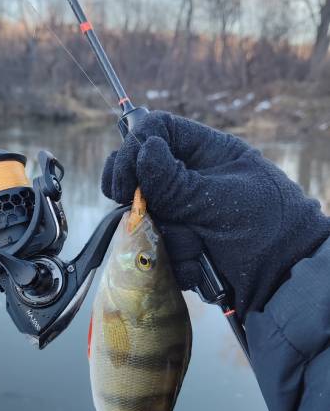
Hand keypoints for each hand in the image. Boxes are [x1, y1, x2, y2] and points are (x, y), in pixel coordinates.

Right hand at [102, 111, 329, 318]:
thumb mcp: (223, 201)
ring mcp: (181, 211)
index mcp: (206, 152)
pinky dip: (176, 261)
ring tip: (197, 247)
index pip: (158, 130)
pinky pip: (157, 248)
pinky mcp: (178, 243)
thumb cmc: (269, 228)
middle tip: (133, 205)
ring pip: (145, 215)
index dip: (136, 145)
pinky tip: (199, 265)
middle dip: (134, 191)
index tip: (127, 176)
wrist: (284, 280)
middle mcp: (188, 178)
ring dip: (167, 236)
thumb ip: (177, 182)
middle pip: (138, 170)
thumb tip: (142, 150)